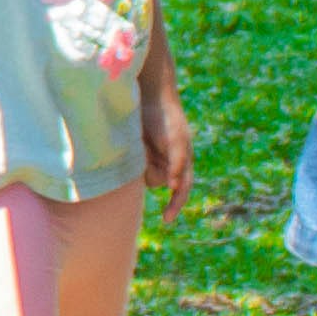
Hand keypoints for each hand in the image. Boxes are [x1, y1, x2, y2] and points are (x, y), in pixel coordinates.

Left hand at [140, 77, 194, 211]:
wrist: (150, 95)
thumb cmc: (168, 119)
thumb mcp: (176, 140)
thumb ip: (177, 163)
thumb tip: (174, 187)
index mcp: (182, 162)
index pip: (181, 190)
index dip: (175, 206)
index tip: (166, 220)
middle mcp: (167, 163)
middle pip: (157, 181)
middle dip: (151, 170)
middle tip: (147, 149)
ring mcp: (152, 157)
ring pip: (144, 174)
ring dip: (141, 163)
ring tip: (141, 142)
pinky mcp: (137, 153)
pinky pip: (133, 166)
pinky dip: (134, 160)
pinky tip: (136, 143)